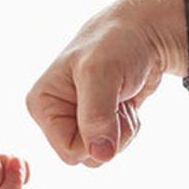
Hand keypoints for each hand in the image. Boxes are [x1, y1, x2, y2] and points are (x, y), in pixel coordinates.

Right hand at [26, 0, 181, 166]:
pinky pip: (114, 145)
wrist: (145, 31)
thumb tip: (100, 154)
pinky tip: (125, 102)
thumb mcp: (101, 73)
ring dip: (122, 131)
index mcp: (43, 104)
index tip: (106, 107)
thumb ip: (96, 116)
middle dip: (110, 135)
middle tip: (117, 101)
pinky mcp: (98, 121)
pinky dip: (128, 127)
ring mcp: (77, 119)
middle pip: (86, 157)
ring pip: (102, 153)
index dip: (95, 139)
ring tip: (121, 99)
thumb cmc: (117, 42)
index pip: (68, 152)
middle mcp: (56, 115)